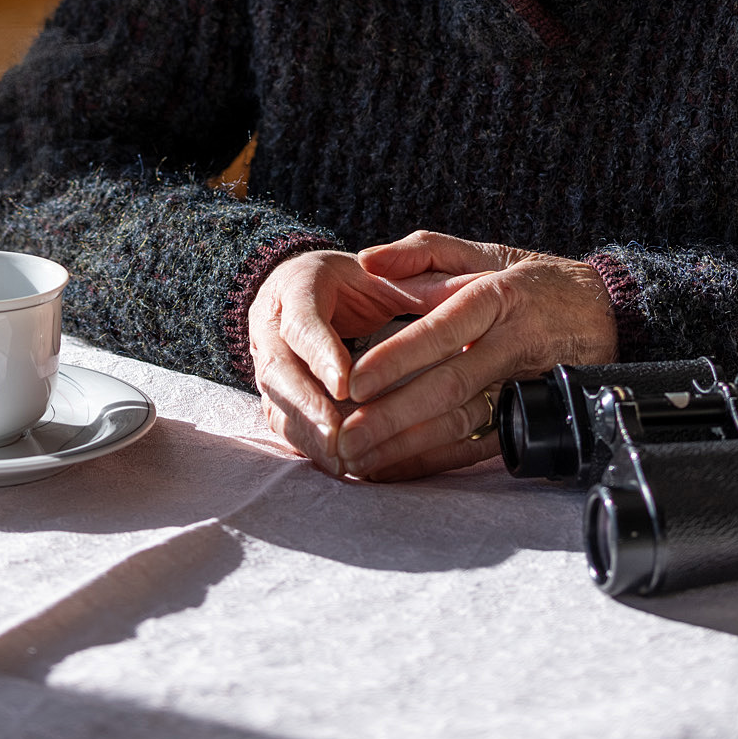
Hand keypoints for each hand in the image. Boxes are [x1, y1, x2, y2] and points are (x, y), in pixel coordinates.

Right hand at [246, 249, 425, 473]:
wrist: (303, 289)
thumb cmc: (351, 281)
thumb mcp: (381, 275)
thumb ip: (419, 284)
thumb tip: (472, 287)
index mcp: (297, 287)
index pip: (303, 321)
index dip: (322, 354)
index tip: (347, 385)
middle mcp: (272, 325)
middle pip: (278, 368)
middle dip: (307, 405)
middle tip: (337, 435)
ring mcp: (265, 360)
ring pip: (275, 401)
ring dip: (306, 432)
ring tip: (338, 458)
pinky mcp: (273, 391)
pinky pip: (281, 421)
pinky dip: (306, 444)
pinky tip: (332, 463)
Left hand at [335, 231, 617, 481]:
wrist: (606, 311)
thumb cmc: (533, 279)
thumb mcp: (483, 252)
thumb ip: (422, 252)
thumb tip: (367, 259)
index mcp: (497, 296)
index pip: (443, 330)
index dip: (399, 358)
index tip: (355, 381)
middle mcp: (512, 341)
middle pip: (451, 384)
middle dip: (395, 415)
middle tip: (346, 436)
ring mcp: (526, 383)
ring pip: (465, 420)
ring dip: (410, 445)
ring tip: (360, 459)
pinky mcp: (534, 414)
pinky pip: (483, 445)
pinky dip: (439, 460)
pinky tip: (399, 467)